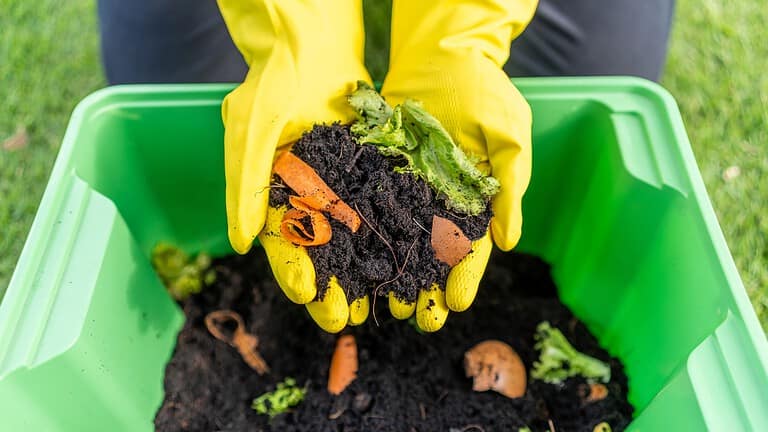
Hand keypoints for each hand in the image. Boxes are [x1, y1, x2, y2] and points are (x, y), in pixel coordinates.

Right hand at [218, 0, 370, 330]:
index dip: (292, 273)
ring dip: (366, 273)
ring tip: (379, 305)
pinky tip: (409, 260)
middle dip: (332, 287)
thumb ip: (245, 188)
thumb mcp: (251, 133)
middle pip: (320, 254)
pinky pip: (382, 209)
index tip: (307, 298)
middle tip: (345, 319)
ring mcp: (338, 188)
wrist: (309, 42)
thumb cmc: (270, 86)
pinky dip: (394, 236)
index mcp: (272, 196)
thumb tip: (240, 244)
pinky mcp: (367, 173)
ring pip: (355, 239)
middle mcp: (306, 199)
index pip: (280, 245)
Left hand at [382, 0, 536, 330]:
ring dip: (392, 274)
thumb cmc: (483, 90)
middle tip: (416, 319)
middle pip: (431, 254)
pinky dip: (362, 236)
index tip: (456, 305)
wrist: (441, 54)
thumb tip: (510, 242)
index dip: (465, 276)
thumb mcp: (508, 134)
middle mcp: (440, 202)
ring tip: (383, 305)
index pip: (472, 247)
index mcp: (475, 199)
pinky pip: (369, 208)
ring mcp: (408, 190)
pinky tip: (353, 263)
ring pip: (398, 240)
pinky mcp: (379, 174)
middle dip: (425, 287)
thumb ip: (510, 186)